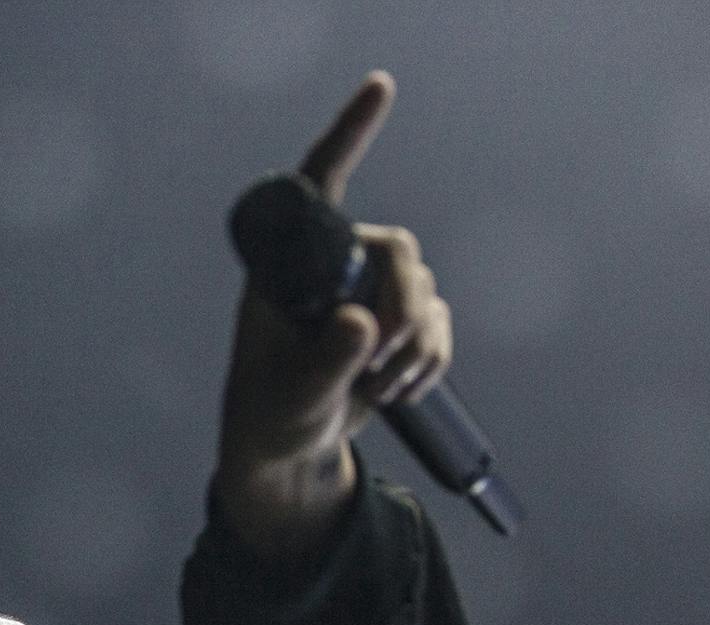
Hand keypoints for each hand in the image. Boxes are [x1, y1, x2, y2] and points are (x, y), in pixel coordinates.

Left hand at [213, 73, 453, 538]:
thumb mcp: (295, 395)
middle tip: (380, 362)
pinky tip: (397, 389)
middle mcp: (329, 268)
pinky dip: (430, 358)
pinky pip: (438, 321)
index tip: (380, 88)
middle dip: (403, 309)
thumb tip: (361, 326)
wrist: (288, 452)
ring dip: (415, 345)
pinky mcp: (393, 322)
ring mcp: (364, 293)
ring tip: (376, 389)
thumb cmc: (271, 417)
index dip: (351, 134)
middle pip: (397, 250)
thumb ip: (326, 362)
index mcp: (287, 268)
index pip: (320, 186)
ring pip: (423, 290)